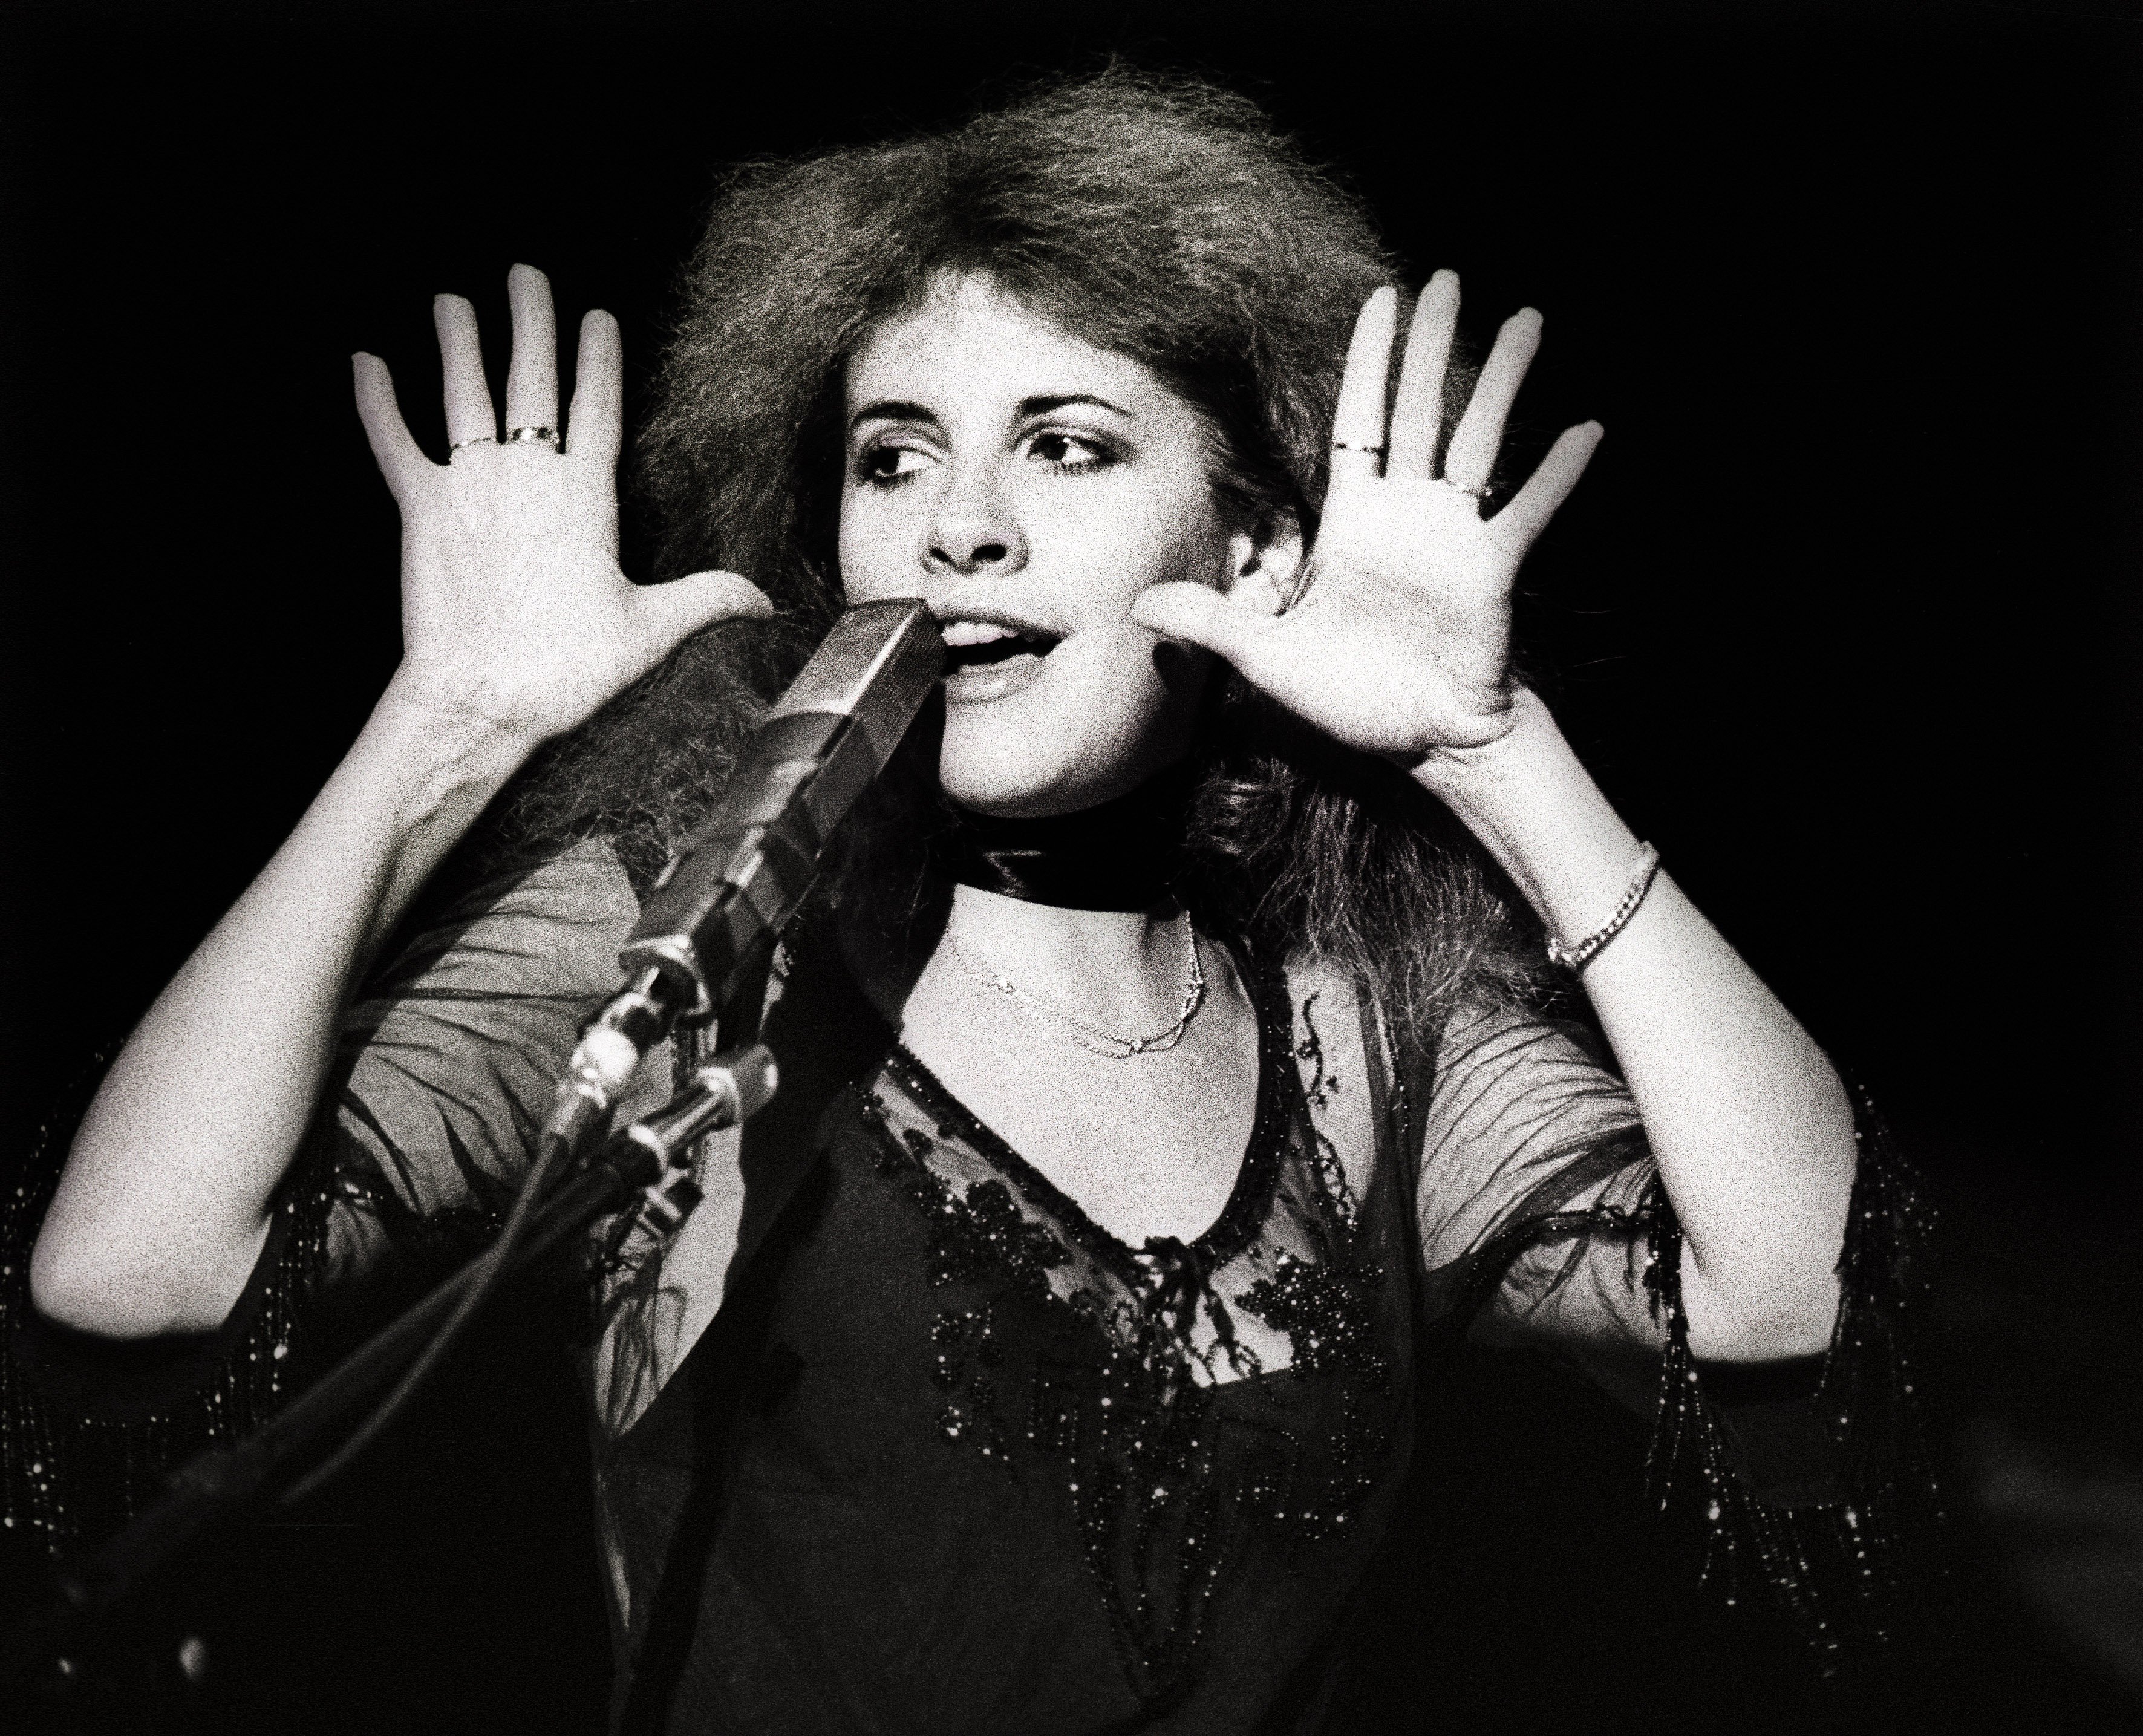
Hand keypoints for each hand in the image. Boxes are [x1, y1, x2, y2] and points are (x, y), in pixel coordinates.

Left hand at [353, 264, 768, 751]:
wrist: (481, 699)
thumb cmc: (565, 670)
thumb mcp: (649, 633)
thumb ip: (707, 599)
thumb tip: (767, 601)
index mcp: (587, 497)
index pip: (598, 407)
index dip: (598, 358)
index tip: (596, 316)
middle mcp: (528, 475)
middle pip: (531, 380)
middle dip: (530, 321)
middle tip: (525, 273)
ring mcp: (470, 486)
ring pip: (463, 394)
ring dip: (456, 342)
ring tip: (449, 300)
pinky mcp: (420, 508)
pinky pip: (392, 441)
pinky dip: (375, 401)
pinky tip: (362, 362)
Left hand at [1131, 273, 1599, 764]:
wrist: (1423, 741)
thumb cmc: (1355, 699)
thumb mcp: (1269, 659)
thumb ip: (1213, 622)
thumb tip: (1138, 605)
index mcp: (1356, 523)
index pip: (1361, 422)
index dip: (1369, 363)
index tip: (1383, 300)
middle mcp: (1409, 516)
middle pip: (1422, 411)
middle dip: (1434, 346)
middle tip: (1451, 279)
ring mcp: (1455, 537)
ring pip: (1479, 441)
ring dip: (1503, 383)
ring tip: (1529, 319)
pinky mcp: (1491, 569)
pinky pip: (1528, 512)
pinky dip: (1558, 475)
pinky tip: (1589, 428)